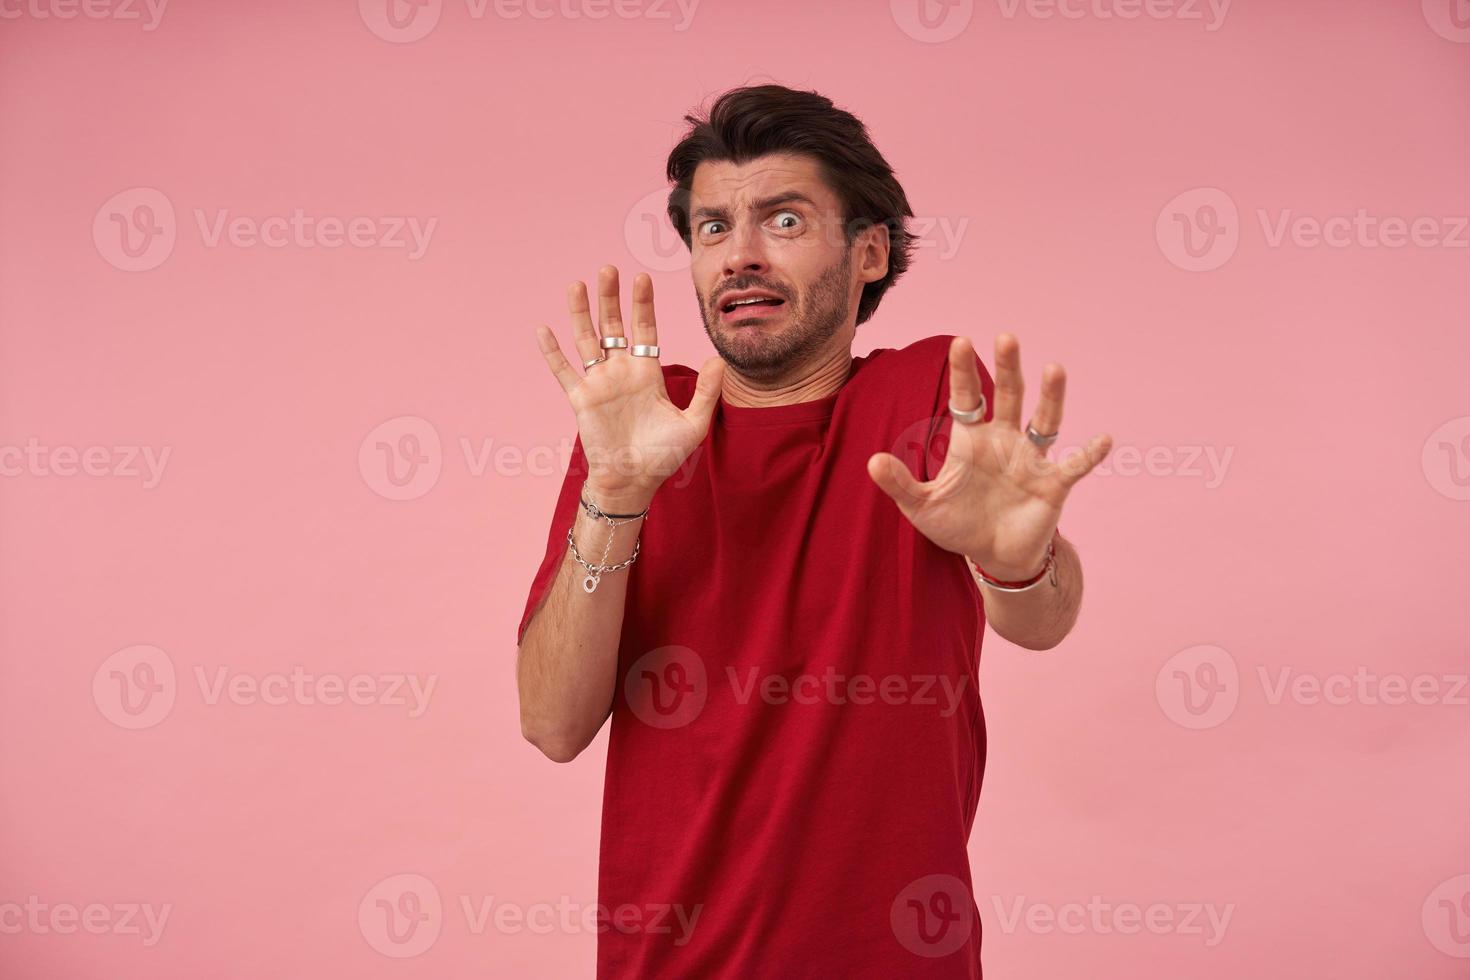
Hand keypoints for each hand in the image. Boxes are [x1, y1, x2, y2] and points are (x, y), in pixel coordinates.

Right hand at [536, 265, 724, 510]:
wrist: (634, 481)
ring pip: (587, 340)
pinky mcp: (581, 399)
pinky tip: (544, 329)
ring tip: (577, 285)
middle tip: (608, 269)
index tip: (642, 278)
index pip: (644, 329)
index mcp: (647, 373)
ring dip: (581, 314)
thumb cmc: (664, 456)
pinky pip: (563, 371)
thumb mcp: (693, 423)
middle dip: (610, 298)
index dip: (642, 305)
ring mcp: (599, 383)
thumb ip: (705, 391)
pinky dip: (552, 352)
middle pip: (614, 326)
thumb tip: (718, 359)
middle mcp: (621, 372)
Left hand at [866, 334, 1111, 579]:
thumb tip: (871, 462)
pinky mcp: (1053, 484)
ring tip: (1054, 369)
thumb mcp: (923, 507)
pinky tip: (1103, 439)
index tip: (960, 341)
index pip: (967, 396)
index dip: (963, 371)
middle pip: (1008, 395)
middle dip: (1008, 367)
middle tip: (1006, 337)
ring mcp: (1031, 459)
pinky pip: (1074, 465)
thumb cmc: (957, 525)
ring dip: (1050, 395)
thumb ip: (900, 485)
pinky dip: (1088, 454)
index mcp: (972, 440)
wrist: (994, 556)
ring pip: (1044, 419)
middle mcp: (1004, 440)